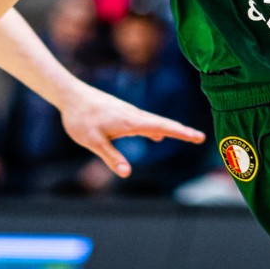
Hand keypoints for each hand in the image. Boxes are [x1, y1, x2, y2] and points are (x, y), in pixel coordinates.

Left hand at [58, 82, 205, 179]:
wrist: (70, 94)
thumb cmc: (80, 118)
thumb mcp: (93, 142)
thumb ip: (111, 157)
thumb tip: (127, 173)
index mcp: (130, 122)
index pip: (162, 128)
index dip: (181, 133)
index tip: (198, 136)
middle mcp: (133, 115)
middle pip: (163, 123)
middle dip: (182, 131)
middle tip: (200, 137)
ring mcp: (128, 112)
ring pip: (154, 122)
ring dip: (170, 129)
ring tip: (185, 136)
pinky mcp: (122, 112)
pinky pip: (144, 121)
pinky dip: (156, 128)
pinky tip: (156, 135)